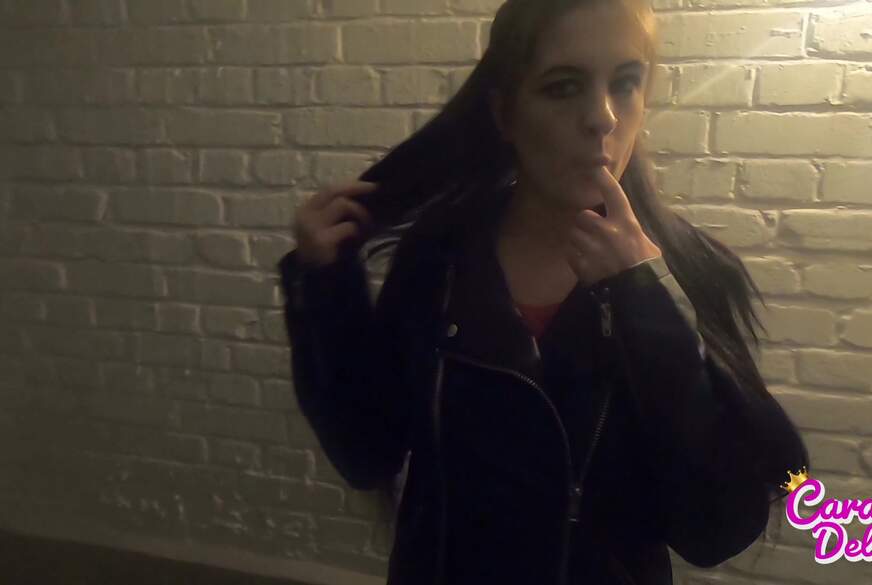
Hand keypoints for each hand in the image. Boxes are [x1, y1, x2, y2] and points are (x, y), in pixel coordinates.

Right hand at [293, 180, 377, 267]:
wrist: (320, 287)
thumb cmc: (331, 257)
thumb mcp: (332, 229)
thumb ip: (342, 213)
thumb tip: (367, 195)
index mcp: (306, 211)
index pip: (329, 189)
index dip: (352, 185)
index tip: (372, 185)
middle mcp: (304, 216)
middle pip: (334, 191)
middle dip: (358, 188)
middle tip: (377, 190)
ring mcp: (311, 228)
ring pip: (343, 205)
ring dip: (361, 214)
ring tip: (368, 227)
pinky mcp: (321, 241)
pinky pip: (348, 226)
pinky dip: (359, 231)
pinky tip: (362, 240)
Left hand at [566, 166, 661, 287]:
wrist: (640, 293)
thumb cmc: (647, 266)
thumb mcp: (646, 242)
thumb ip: (629, 229)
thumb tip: (621, 222)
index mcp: (626, 222)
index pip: (612, 193)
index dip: (602, 178)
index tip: (595, 167)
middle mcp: (606, 232)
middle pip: (582, 216)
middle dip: (584, 223)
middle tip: (591, 232)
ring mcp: (592, 249)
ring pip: (573, 234)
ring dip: (578, 240)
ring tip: (588, 249)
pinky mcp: (583, 265)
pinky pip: (569, 253)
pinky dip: (574, 256)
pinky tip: (584, 261)